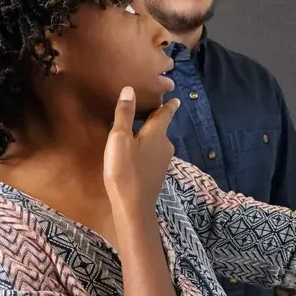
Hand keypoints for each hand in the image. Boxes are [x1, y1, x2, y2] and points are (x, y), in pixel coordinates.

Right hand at [104, 86, 180, 210]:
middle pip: (161, 127)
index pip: (166, 113)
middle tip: (149, 108)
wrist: (134, 205)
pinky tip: (136, 151)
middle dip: (156, 118)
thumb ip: (124, 114)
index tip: (175, 99)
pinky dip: (146, 147)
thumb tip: (129, 89)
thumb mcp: (119, 138)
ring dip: (150, 134)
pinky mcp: (157, 172)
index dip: (169, 105)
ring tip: (139, 128)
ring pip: (157, 141)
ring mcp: (163, 160)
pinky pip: (153, 153)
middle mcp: (165, 145)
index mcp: (158, 133)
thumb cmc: (124, 169)